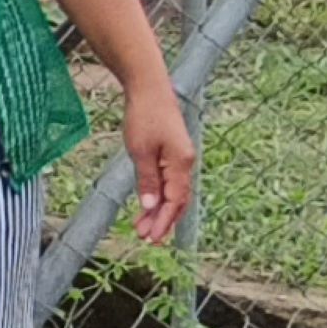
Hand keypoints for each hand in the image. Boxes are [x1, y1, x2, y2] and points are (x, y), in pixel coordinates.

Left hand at [123, 82, 195, 244]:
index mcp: (181, 163)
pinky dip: (159, 196)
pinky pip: (169, 182)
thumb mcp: (141, 150)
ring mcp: (180, 158)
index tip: (151, 238)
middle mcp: (185, 163)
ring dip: (159, 211)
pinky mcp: (172, 154)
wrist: (149, 88)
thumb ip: (147, 180)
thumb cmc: (144, 116)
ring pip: (173, 193)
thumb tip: (151, 206)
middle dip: (162, 221)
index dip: (164, 221)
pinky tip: (148, 206)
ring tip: (141, 227)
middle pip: (178, 200)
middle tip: (145, 239)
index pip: (175, 201)